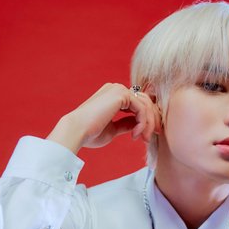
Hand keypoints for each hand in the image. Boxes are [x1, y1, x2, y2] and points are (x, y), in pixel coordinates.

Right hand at [47, 83, 161, 153]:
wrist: (77, 131)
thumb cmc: (90, 134)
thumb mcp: (113, 129)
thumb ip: (126, 124)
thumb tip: (138, 125)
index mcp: (113, 96)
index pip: (138, 104)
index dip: (145, 120)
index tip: (146, 137)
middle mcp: (116, 89)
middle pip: (144, 102)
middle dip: (151, 121)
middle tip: (150, 137)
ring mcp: (119, 89)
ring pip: (145, 105)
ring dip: (148, 124)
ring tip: (144, 139)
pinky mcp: (121, 94)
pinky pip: (142, 108)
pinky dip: (143, 123)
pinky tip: (136, 134)